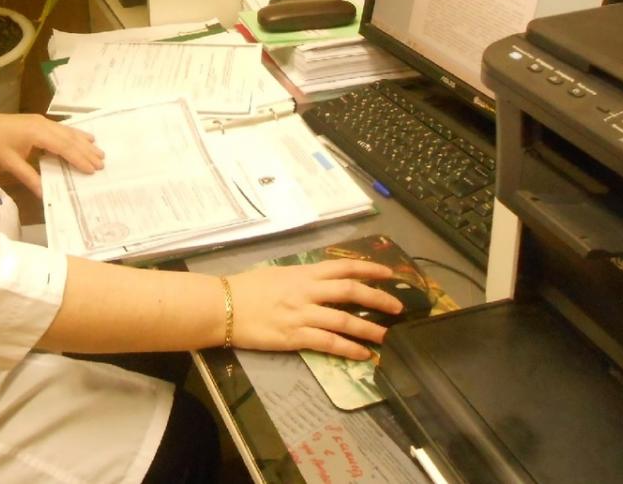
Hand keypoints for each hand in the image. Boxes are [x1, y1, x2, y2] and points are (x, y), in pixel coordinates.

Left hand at [0, 109, 103, 196]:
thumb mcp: (9, 163)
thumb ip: (28, 177)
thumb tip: (44, 194)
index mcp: (38, 133)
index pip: (63, 147)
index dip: (78, 159)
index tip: (92, 170)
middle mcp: (44, 125)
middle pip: (70, 139)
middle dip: (86, 152)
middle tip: (102, 164)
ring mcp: (42, 121)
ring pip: (68, 132)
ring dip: (84, 142)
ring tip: (99, 152)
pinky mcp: (39, 122)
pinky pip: (62, 129)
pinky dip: (75, 134)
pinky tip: (85, 137)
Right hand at [226, 259, 402, 359]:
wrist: (223, 306)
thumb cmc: (247, 288)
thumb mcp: (279, 274)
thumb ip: (302, 278)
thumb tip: (322, 281)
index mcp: (304, 272)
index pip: (344, 267)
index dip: (370, 268)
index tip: (390, 274)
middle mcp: (307, 291)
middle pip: (351, 291)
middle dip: (378, 298)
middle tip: (398, 307)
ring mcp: (302, 314)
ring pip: (344, 319)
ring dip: (369, 328)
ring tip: (387, 336)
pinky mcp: (295, 337)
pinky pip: (328, 342)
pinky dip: (349, 348)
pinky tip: (363, 354)